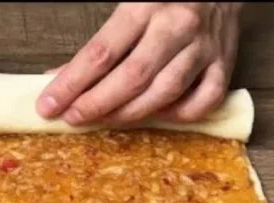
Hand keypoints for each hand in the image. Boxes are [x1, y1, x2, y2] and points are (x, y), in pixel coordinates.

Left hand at [37, 3, 241, 126]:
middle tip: (73, 117)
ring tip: (105, 121)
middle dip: (97, 103)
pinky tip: (159, 115)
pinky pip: (204, 101)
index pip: (101, 53)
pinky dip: (180, 115)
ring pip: (164, 93)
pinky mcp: (225, 64)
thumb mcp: (129, 7)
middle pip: (132, 77)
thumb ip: (98, 45)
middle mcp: (176, 26)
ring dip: (130, 114)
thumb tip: (57, 80)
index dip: (71, 83)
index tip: (48, 106)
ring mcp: (204, 48)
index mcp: (146, 6)